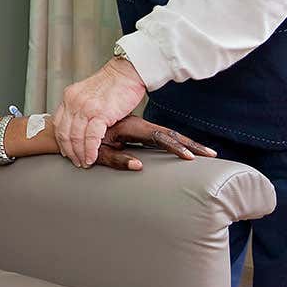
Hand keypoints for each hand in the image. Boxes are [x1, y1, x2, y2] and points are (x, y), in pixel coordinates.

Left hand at [52, 59, 146, 167]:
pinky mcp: (100, 113)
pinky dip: (90, 151)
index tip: (67, 151)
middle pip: (64, 133)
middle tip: (76, 161)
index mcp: (69, 96)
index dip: (62, 141)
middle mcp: (73, 101)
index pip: (58, 123)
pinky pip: (91, 137)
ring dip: (79, 154)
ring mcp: (86, 107)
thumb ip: (81, 107)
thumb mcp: (88, 93)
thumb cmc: (113, 83)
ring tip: (85, 163)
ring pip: (76, 137)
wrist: (127, 71)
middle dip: (70, 151)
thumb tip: (81, 125)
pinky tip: (92, 158)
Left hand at [92, 116, 217, 169]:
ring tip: (208, 153)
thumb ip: (116, 159)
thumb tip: (139, 166)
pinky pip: (160, 136)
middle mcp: (138, 125)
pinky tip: (188, 150)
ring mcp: (139, 128)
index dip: (176, 147)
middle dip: (190, 145)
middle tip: (211, 154)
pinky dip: (176, 142)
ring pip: (167, 134)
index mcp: (130, 127)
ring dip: (187, 143)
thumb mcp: (98, 151)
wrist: (75, 120)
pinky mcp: (138, 131)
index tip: (191, 158)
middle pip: (169, 134)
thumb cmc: (84, 139)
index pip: (159, 137)